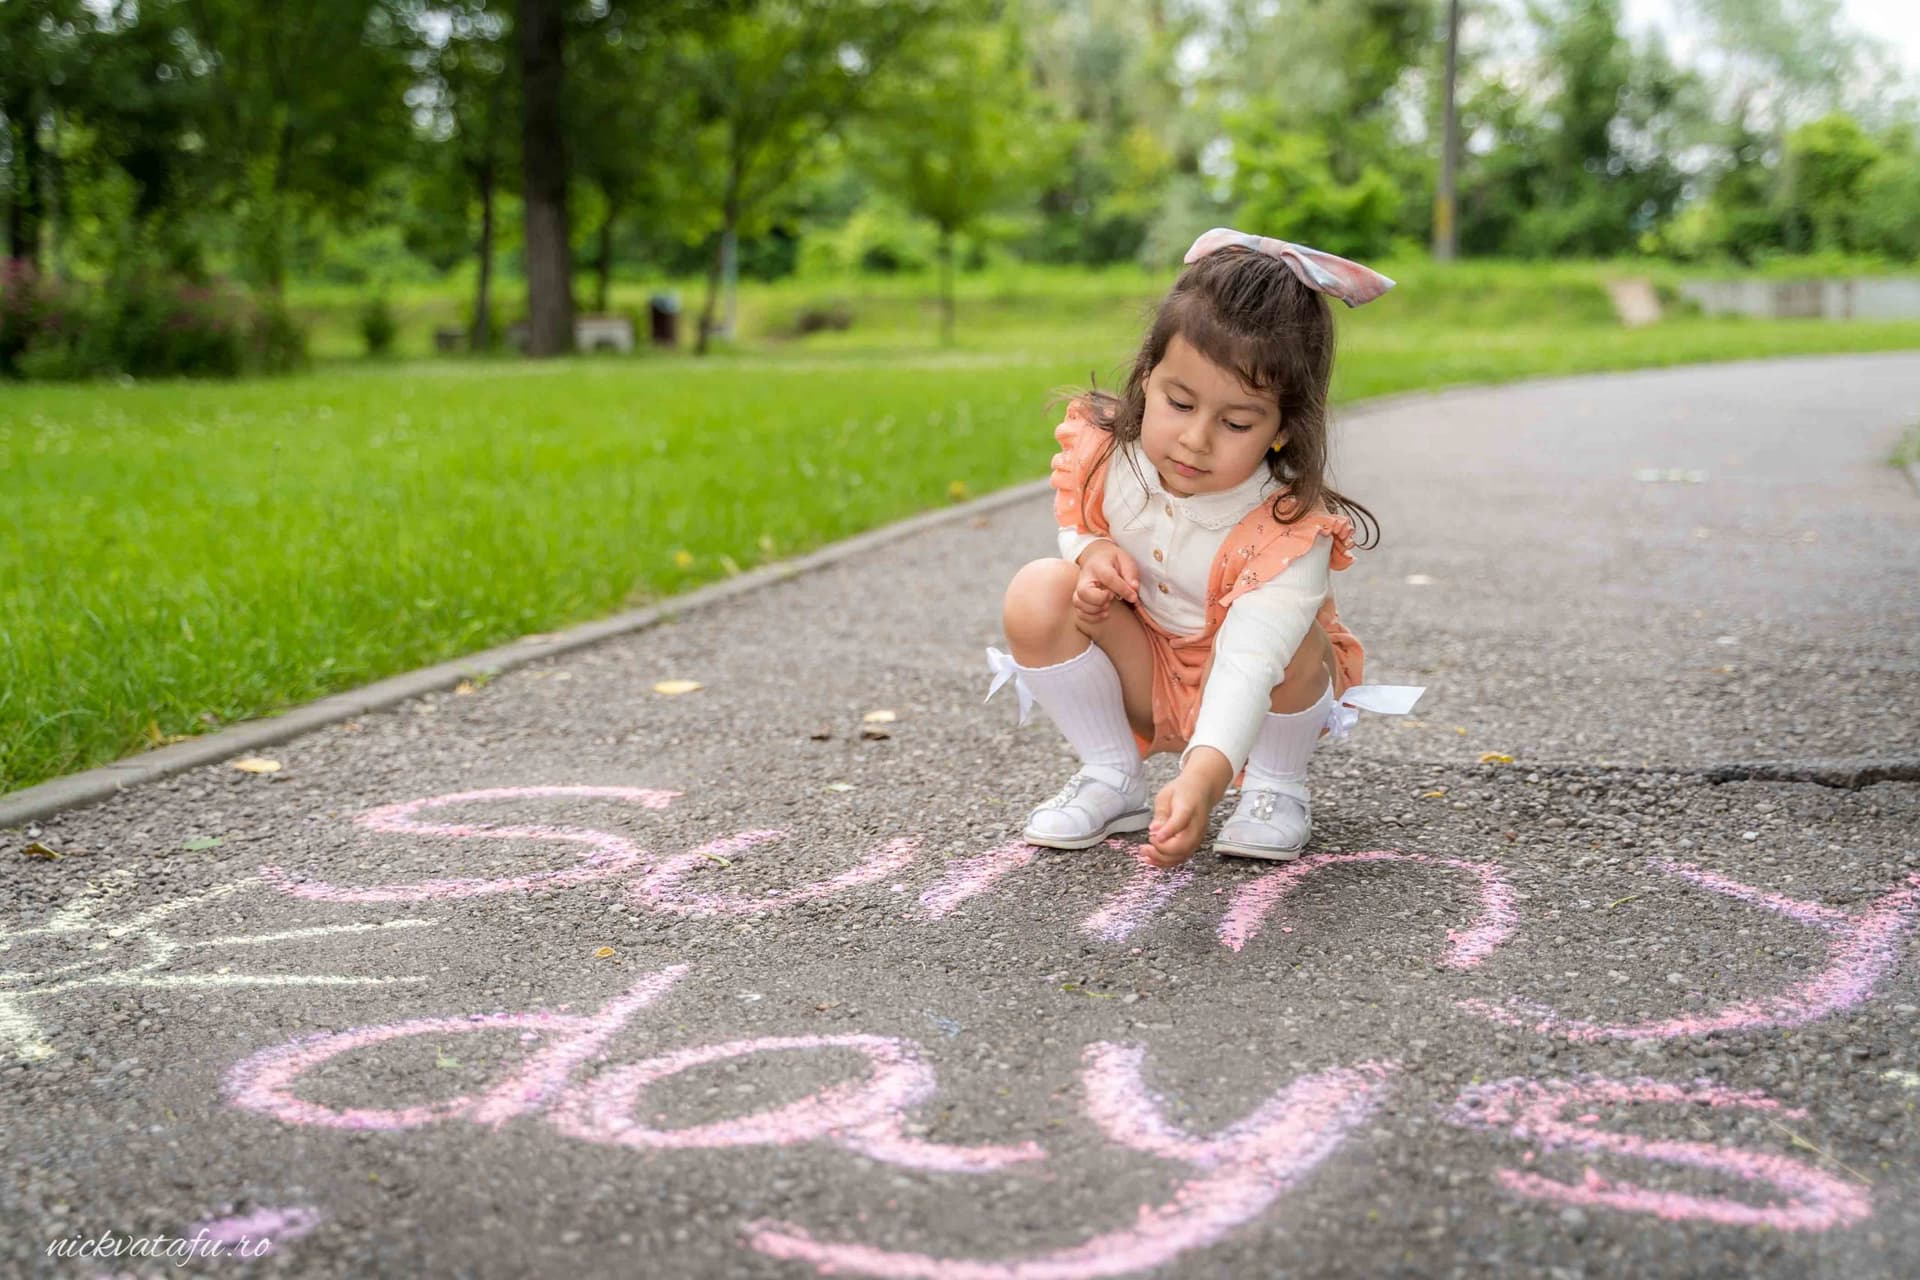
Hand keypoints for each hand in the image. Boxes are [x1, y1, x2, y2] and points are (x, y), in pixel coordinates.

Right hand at [1073, 541, 1139, 625]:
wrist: (1096, 556)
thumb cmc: (1112, 560)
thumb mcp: (1125, 560)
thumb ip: (1131, 574)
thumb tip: (1134, 589)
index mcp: (1098, 565)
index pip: (1108, 578)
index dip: (1122, 589)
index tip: (1133, 597)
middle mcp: (1085, 577)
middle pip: (1084, 592)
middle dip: (1100, 599)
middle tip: (1112, 597)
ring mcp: (1079, 588)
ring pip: (1079, 603)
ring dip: (1095, 610)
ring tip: (1108, 605)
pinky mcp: (1079, 598)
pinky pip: (1079, 612)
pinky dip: (1091, 617)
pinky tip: (1103, 613)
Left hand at [1146, 749, 1231, 867]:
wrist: (1202, 791)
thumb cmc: (1183, 791)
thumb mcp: (1166, 795)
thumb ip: (1161, 813)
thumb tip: (1154, 830)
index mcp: (1188, 808)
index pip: (1180, 822)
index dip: (1167, 831)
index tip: (1153, 836)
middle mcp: (1196, 826)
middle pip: (1182, 845)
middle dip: (1161, 850)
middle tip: (1145, 846)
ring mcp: (1197, 837)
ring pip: (1182, 855)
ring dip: (1162, 859)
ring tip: (1145, 854)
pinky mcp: (1194, 844)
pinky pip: (1181, 857)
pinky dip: (1166, 862)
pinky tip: (1152, 860)